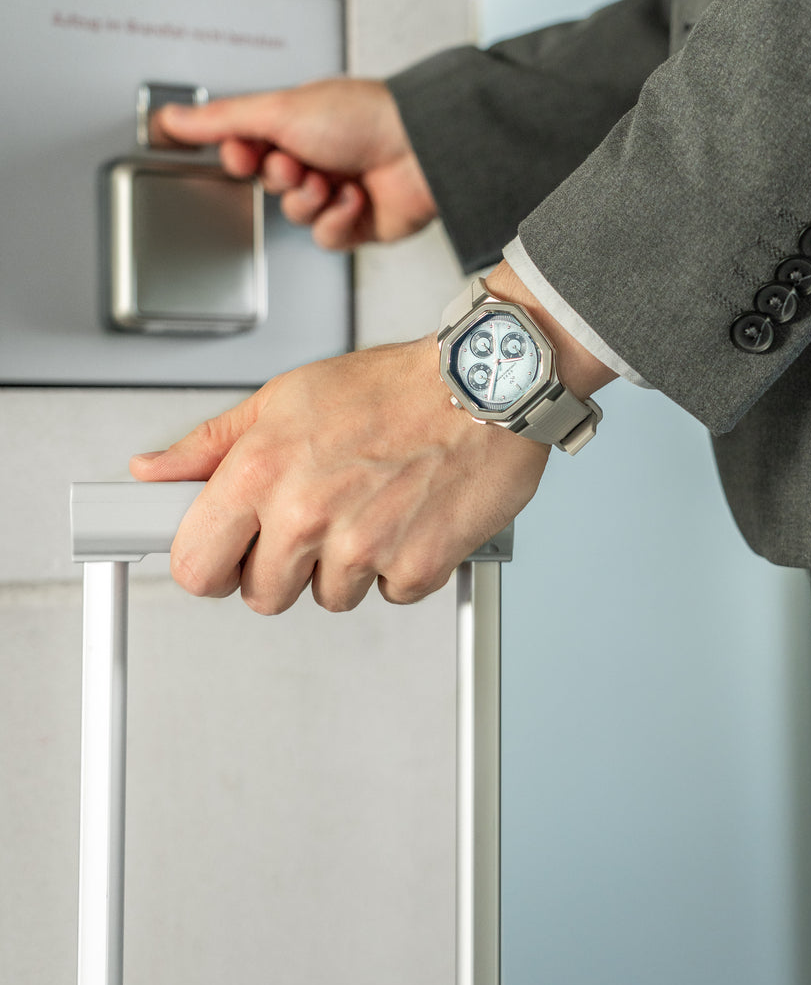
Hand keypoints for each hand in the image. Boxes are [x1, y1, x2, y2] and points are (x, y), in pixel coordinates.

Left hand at [129, 337, 547, 612]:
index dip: (211, 564)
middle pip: (262, 597)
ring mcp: (362, 546)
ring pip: (330, 598)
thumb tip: (156, 469)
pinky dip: (401, 566)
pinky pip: (390, 594)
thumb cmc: (392, 387)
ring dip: (347, 567)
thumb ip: (212, 444)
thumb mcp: (284, 398)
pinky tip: (408, 518)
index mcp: (260, 471)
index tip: (226, 554)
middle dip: (283, 569)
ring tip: (370, 507)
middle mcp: (306, 513)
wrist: (481, 385)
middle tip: (314, 523)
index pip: (195, 566)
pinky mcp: (415, 566)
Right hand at [152, 78, 436, 249]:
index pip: (246, 149)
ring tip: (334, 180)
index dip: (241, 156)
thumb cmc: (363, 117)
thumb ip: (221, 119)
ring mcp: (337, 190)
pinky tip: (356, 199)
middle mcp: (317, 155)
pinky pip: (325, 238)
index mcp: (297, 124)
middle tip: (301, 162)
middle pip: (269, 184)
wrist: (421, 149)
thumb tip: (172, 118)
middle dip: (283, 177)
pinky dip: (338, 220)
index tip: (246, 152)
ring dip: (311, 199)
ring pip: (295, 214)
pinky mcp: (358, 223)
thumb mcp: (278, 110)